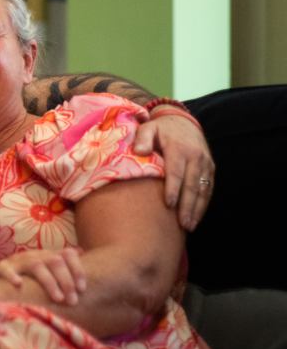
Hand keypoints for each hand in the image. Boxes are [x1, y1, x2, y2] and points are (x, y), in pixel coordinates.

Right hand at [0, 249, 85, 304]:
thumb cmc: (22, 275)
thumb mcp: (43, 268)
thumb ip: (61, 262)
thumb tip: (81, 251)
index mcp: (46, 256)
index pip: (67, 254)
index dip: (77, 270)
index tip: (83, 289)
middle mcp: (34, 256)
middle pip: (54, 261)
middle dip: (66, 280)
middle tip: (72, 300)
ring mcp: (17, 261)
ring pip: (36, 265)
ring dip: (49, 282)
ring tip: (58, 299)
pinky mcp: (0, 268)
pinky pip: (5, 269)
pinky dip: (12, 275)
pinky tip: (19, 284)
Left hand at [133, 113, 213, 229]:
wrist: (183, 121)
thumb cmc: (160, 129)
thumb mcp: (149, 128)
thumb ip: (143, 138)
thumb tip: (139, 151)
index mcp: (179, 148)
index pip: (176, 172)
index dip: (173, 189)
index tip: (168, 205)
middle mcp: (196, 157)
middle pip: (192, 185)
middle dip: (187, 206)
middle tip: (182, 224)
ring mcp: (205, 163)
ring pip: (203, 190)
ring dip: (197, 209)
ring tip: (189, 226)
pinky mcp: (210, 169)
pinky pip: (208, 189)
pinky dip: (203, 204)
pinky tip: (196, 217)